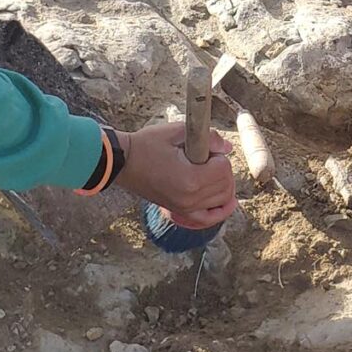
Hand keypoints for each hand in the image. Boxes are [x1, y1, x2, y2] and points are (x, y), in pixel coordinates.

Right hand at [117, 119, 237, 229]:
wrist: (123, 162)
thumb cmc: (146, 145)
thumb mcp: (176, 132)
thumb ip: (207, 137)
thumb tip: (227, 147)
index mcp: (190, 178)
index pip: (224, 169)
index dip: (219, 154)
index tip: (206, 148)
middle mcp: (190, 198)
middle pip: (225, 186)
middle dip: (223, 169)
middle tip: (209, 156)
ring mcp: (185, 208)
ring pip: (221, 200)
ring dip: (224, 185)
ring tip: (214, 171)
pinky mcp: (179, 211)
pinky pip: (207, 219)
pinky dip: (219, 211)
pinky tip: (228, 202)